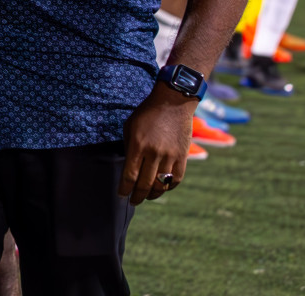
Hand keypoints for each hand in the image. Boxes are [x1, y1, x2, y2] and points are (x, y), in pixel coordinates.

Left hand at [119, 87, 194, 204]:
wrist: (172, 103)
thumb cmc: (147, 114)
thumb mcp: (130, 127)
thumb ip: (129, 148)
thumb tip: (129, 169)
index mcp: (138, 145)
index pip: (130, 175)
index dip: (125, 188)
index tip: (121, 195)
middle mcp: (154, 153)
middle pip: (145, 184)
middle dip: (137, 196)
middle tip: (133, 201)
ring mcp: (170, 156)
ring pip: (161, 185)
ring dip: (153, 194)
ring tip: (147, 197)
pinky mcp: (183, 157)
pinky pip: (176, 179)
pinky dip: (169, 187)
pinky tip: (162, 188)